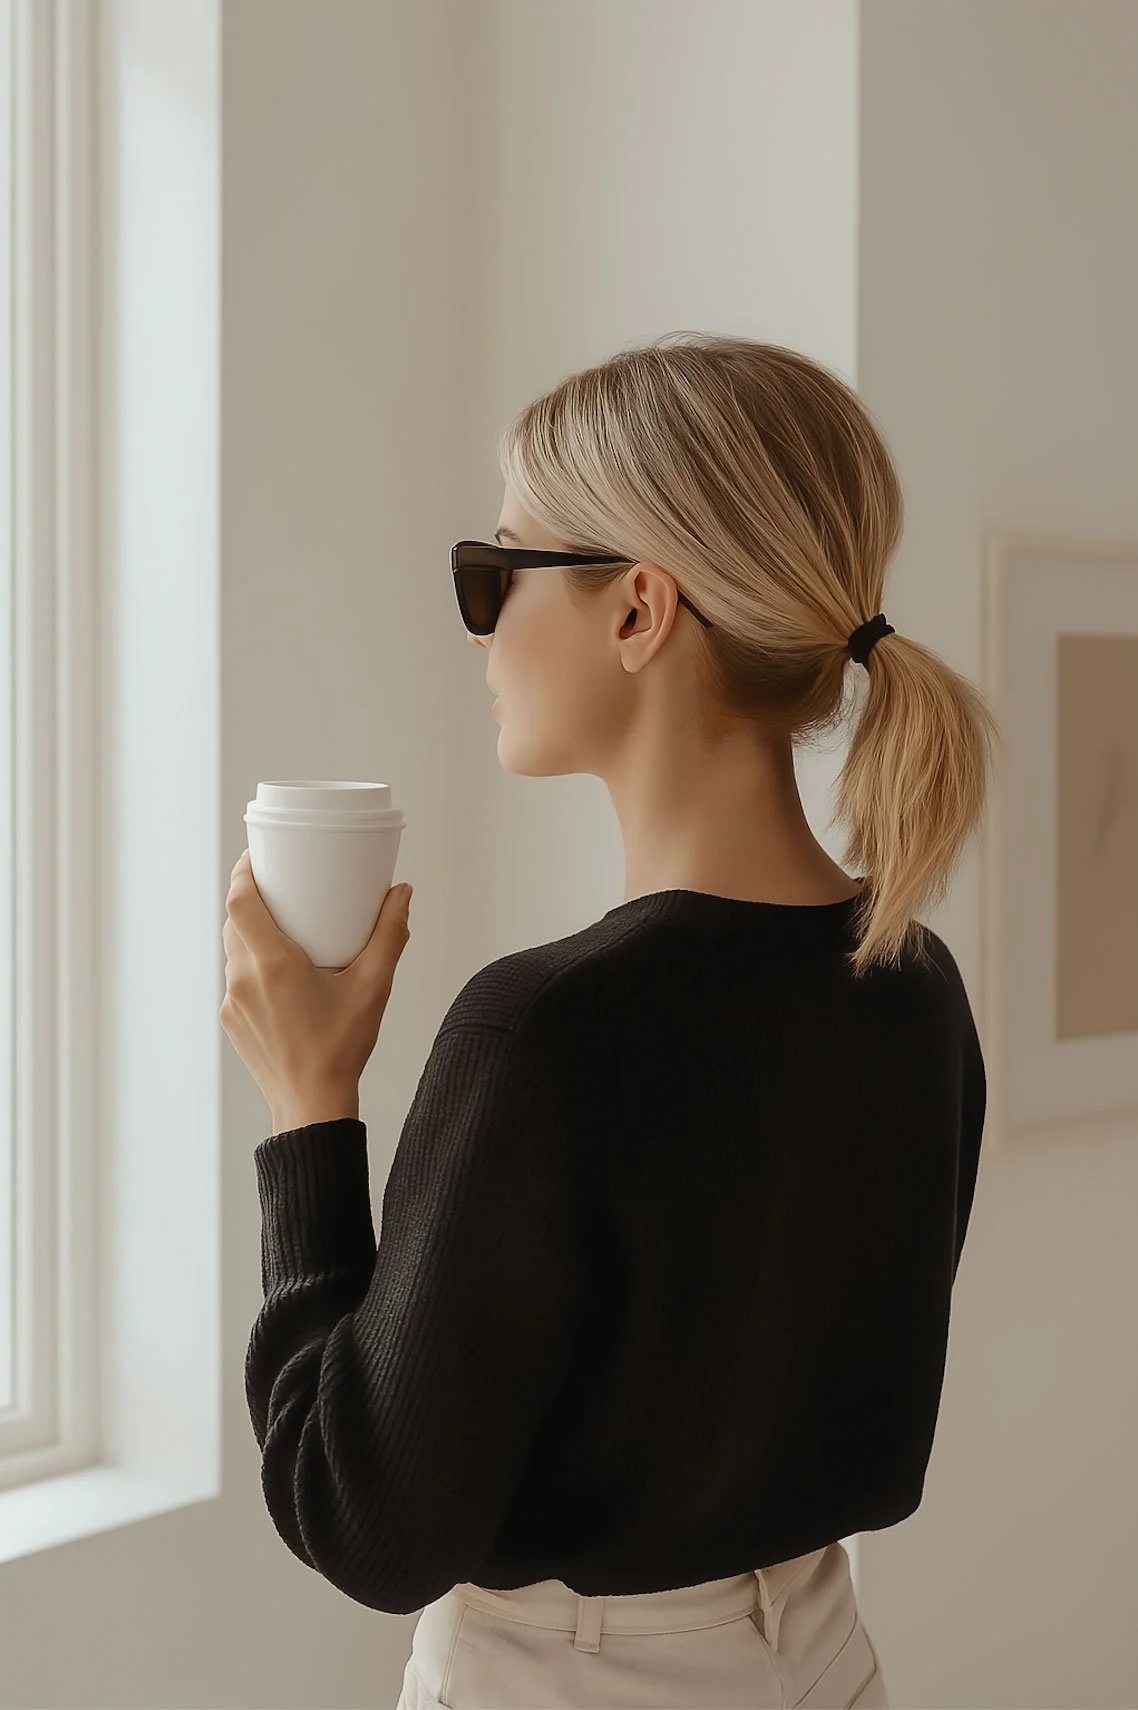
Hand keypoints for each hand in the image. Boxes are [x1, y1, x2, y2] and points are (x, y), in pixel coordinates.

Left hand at [220, 850, 412, 1127]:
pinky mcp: (231, 1020)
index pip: (239, 901)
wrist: (311, 1106)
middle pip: (233, 920)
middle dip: (250, 896)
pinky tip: (277, 968)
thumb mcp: (374, 987)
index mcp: (273, 964)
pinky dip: (251, 962)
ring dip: (249, 929)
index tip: (255, 855)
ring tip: (279, 921)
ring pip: (232, 949)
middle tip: (277, 882)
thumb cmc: (342, 1047)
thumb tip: (401, 893)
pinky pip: (236, 977)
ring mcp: (232, 1002)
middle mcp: (244, 979)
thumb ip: (390, 935)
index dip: (242, 872)